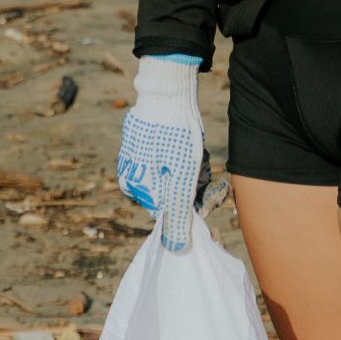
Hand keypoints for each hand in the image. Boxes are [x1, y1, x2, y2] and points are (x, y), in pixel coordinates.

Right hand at [117, 57, 206, 252]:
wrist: (169, 89)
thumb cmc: (175, 137)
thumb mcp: (181, 181)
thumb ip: (177, 217)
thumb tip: (176, 250)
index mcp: (135, 187)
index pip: (170, 211)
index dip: (193, 204)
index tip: (210, 191)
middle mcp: (131, 173)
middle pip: (172, 192)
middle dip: (192, 184)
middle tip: (204, 167)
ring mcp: (136, 153)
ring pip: (173, 174)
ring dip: (191, 168)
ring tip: (197, 150)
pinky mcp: (145, 136)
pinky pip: (168, 156)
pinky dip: (183, 152)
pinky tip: (190, 141)